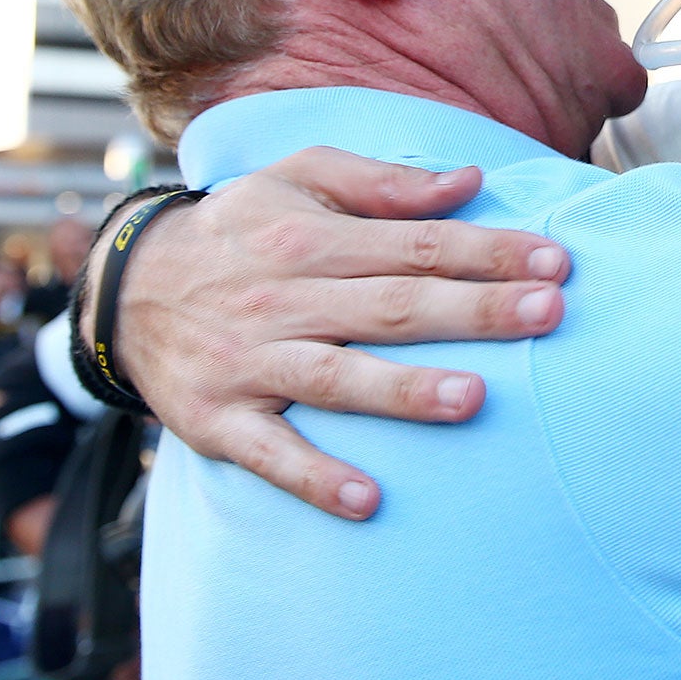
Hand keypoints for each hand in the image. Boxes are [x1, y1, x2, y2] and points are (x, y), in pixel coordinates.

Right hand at [102, 148, 568, 519]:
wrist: (122, 291)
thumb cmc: (241, 230)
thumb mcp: (300, 179)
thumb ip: (386, 181)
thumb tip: (472, 181)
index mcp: (311, 238)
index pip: (417, 246)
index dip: (489, 252)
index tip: (557, 262)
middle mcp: (283, 299)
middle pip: (393, 307)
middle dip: (475, 312)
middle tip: (549, 313)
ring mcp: (251, 363)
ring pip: (337, 378)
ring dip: (405, 392)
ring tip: (475, 399)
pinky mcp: (219, 422)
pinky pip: (270, 454)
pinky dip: (315, 478)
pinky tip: (367, 500)